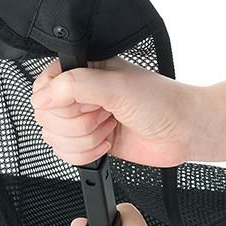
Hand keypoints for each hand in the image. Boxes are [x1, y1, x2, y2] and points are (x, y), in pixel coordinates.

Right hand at [31, 57, 202, 166]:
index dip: (58, 102)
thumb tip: (42, 97)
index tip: (85, 104)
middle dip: (77, 124)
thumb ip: (75, 86)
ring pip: (54, 138)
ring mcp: (84, 119)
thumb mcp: (116, 87)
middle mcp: (80, 94)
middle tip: (104, 114)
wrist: (184, 131)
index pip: (43, 87)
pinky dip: (86, 154)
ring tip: (109, 127)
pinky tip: (107, 143)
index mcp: (82, 70)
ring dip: (84, 140)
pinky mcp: (89, 142)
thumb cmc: (161, 102)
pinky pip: (67, 155)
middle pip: (46, 117)